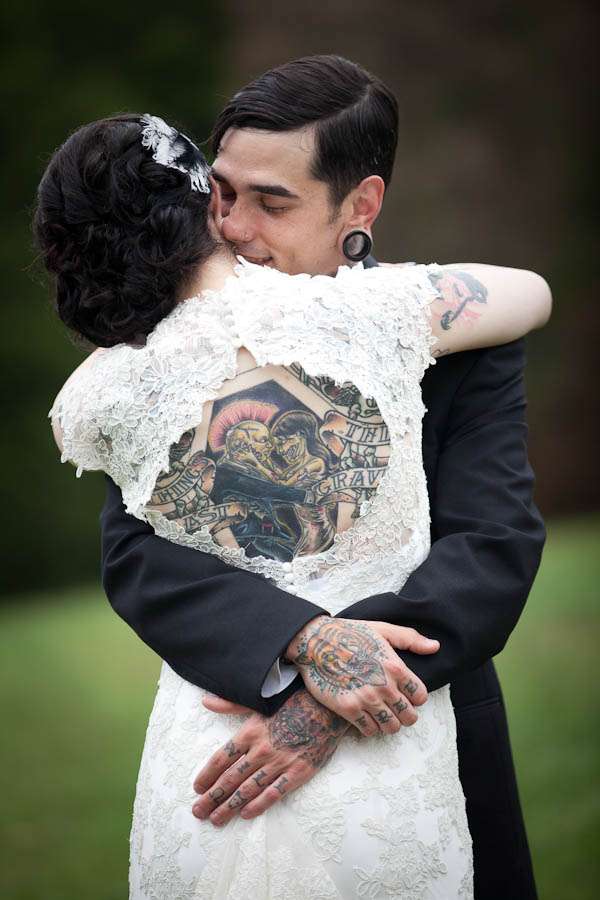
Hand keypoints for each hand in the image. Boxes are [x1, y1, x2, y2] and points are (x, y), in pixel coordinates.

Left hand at [192, 689, 347, 825]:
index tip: (197, 788)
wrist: (328, 707)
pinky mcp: (298, 772)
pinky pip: (274, 793)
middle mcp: (261, 750)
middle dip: (212, 798)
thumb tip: (206, 701)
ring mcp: (280, 763)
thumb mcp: (261, 699)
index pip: (221, 758)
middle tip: (199, 812)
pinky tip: (246, 814)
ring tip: (216, 819)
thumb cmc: (294, 700)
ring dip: (230, 806)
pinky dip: (258, 805)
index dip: (207, 775)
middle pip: (231, 778)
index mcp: (250, 731)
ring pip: (248, 790)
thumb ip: (231, 703)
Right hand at [285, 616, 439, 735]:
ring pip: (391, 727)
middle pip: (409, 717)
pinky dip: (369, 726)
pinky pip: (369, 730)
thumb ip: (410, 639)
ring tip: (381, 714)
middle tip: (394, 708)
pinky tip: (365, 715)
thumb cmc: (350, 634)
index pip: (421, 697)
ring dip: (388, 723)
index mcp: (396, 667)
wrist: (316, 642)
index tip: (406, 695)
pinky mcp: (348, 708)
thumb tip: (435, 647)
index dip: (415, 698)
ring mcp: (366, 698)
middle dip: (404, 714)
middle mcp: (383, 685)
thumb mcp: (382, 629)